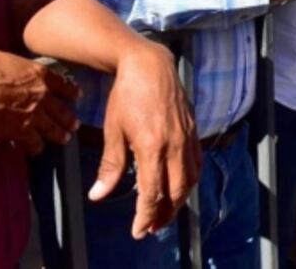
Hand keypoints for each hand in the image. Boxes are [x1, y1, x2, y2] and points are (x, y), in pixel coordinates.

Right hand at [0, 47, 79, 155]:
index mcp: (38, 73)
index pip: (62, 82)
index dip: (70, 90)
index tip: (77, 95)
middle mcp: (43, 95)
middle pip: (62, 109)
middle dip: (69, 118)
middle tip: (75, 125)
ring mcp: (35, 115)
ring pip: (54, 128)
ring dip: (60, 135)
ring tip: (65, 139)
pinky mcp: (24, 132)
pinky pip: (35, 143)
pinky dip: (35, 147)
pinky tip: (35, 150)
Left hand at [88, 42, 200, 239]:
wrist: (150, 65)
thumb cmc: (126, 95)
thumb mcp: (113, 130)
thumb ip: (110, 166)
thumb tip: (98, 195)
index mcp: (152, 146)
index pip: (153, 193)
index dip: (146, 215)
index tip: (139, 231)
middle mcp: (174, 145)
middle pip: (176, 192)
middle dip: (165, 214)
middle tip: (151, 227)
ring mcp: (187, 137)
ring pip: (190, 180)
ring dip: (179, 200)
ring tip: (165, 212)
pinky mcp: (193, 130)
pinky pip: (196, 163)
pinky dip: (190, 180)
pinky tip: (180, 185)